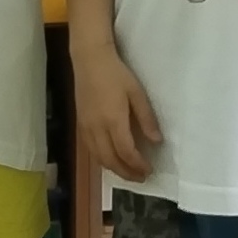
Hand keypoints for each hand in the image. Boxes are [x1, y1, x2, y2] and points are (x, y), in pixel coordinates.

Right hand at [75, 48, 162, 182]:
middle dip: (126, 173)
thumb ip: (146, 118)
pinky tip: (111, 159)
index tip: (149, 170)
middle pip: (111, 160)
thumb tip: (156, 141)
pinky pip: (91, 151)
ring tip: (128, 173)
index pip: (126, 152)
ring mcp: (86, 128)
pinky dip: (102, 160)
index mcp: (113, 121)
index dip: (138, 165)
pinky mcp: (80, 125)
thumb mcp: (137, 93)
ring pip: (99, 158)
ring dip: (114, 169)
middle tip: (141, 178)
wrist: (89, 60)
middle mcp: (97, 129)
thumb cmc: (116, 74)